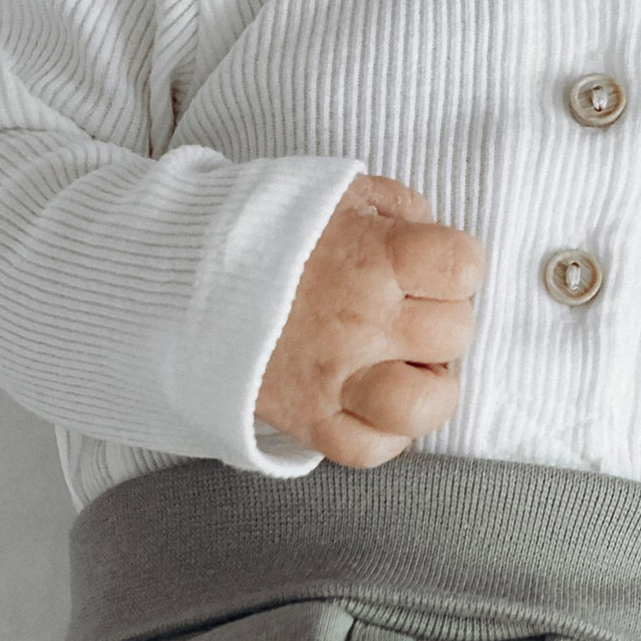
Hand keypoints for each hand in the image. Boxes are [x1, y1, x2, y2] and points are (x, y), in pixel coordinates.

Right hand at [256, 177, 484, 470]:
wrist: (176, 272)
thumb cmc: (264, 227)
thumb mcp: (337, 191)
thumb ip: (397, 208)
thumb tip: (432, 235)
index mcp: (373, 256)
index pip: (464, 266)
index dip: (458, 265)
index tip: (433, 267)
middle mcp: (360, 320)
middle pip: (455, 333)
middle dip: (441, 319)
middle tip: (411, 312)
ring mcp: (333, 376)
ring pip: (423, 405)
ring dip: (428, 386)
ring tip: (406, 366)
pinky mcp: (304, 418)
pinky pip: (370, 449)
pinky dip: (384, 433)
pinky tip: (375, 401)